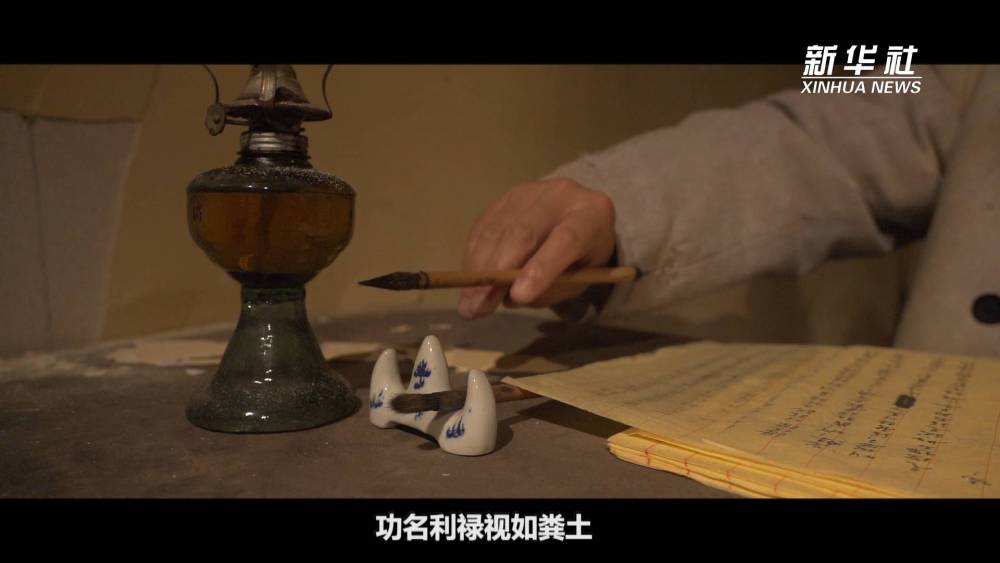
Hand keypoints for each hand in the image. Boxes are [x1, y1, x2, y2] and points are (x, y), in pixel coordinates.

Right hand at [458, 178, 616, 318]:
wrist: (579, 213)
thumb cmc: (583, 253)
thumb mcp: (582, 277)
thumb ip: (554, 288)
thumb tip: (510, 297)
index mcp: (591, 215)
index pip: (567, 240)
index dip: (542, 268)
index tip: (519, 296)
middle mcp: (560, 195)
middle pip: (523, 233)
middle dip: (496, 274)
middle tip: (478, 308)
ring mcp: (530, 192)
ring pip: (497, 231)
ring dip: (478, 270)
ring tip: (469, 302)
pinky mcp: (506, 197)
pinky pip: (483, 228)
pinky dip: (473, 257)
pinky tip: (469, 281)